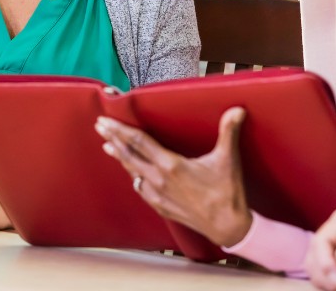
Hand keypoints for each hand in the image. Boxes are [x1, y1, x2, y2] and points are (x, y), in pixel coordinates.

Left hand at [95, 108, 251, 246]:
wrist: (228, 227)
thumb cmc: (227, 192)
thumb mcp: (228, 159)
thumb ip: (229, 132)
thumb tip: (237, 109)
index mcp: (171, 165)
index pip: (139, 142)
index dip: (120, 130)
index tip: (105, 121)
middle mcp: (159, 179)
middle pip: (129, 155)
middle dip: (113, 139)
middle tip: (98, 126)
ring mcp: (158, 195)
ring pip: (133, 172)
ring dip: (120, 158)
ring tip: (108, 146)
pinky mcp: (161, 207)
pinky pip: (141, 189)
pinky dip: (133, 177)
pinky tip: (131, 174)